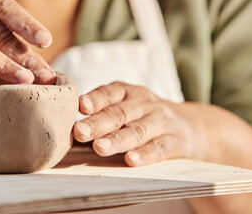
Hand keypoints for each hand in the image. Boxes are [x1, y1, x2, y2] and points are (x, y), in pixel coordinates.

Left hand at [73, 82, 200, 165]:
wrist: (191, 125)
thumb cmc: (141, 116)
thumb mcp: (124, 105)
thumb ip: (99, 110)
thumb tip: (60, 120)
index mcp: (126, 92)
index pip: (109, 93)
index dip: (94, 99)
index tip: (80, 106)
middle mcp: (144, 103)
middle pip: (119, 113)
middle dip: (98, 123)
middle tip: (79, 132)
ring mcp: (160, 121)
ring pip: (137, 130)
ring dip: (117, 139)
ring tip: (99, 148)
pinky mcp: (175, 141)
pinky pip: (159, 148)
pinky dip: (145, 154)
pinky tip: (131, 160)